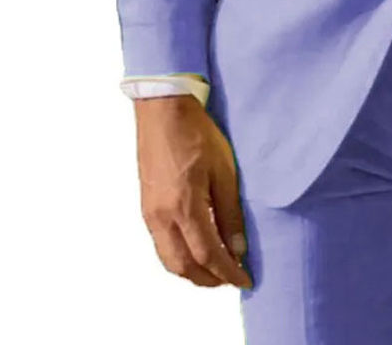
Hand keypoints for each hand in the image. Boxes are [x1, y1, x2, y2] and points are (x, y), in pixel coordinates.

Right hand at [134, 95, 253, 288]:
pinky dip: (179, 256)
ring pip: (169, 259)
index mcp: (184, 207)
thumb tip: (238, 247)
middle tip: (232, 278)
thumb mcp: (224, 170)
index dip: (228, 273)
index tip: (245, 279)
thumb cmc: (196, 133)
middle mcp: (162, 216)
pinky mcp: (146, 206)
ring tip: (216, 269)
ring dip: (192, 271)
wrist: (163, 110)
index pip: (208, 255)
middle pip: (184, 266)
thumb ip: (230, 212)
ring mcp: (150, 213)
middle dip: (209, 279)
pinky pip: (161, 244)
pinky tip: (195, 249)